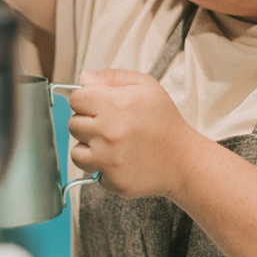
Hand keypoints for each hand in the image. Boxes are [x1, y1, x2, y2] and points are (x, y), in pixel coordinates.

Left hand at [68, 68, 201, 198]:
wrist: (182, 159)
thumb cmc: (164, 121)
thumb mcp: (147, 86)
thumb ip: (113, 77)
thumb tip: (84, 77)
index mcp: (116, 104)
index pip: (77, 98)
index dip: (87, 99)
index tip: (99, 104)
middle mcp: (108, 132)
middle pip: (74, 123)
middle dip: (88, 121)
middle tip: (109, 123)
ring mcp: (108, 158)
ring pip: (76, 149)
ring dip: (89, 145)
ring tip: (111, 142)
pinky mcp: (110, 179)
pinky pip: (89, 169)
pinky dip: (99, 164)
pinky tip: (118, 158)